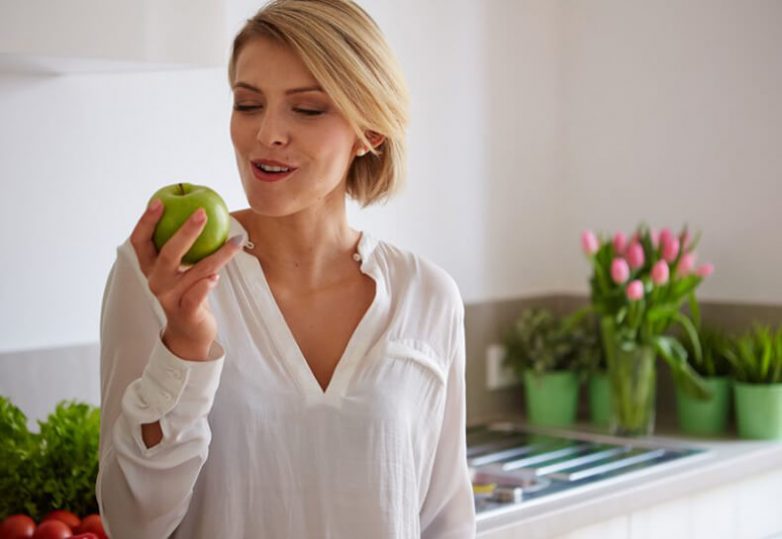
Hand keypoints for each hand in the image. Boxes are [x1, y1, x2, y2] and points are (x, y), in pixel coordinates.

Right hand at [130, 199, 241, 360]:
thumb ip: (184, 246)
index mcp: (151, 267)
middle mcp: (157, 282)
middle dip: (184, 232)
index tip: (160, 201)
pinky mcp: (187, 313)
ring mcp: (170, 298)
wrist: (190, 331)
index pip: (140, 241)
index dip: (146, 221)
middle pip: (167, 254)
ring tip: (236, 240)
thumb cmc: (187, 291)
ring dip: (217, 255)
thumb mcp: (181, 268)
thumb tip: (200, 209)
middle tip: (202, 213)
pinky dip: (206, 285)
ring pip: (194, 272)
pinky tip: (217, 276)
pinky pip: (197, 296)